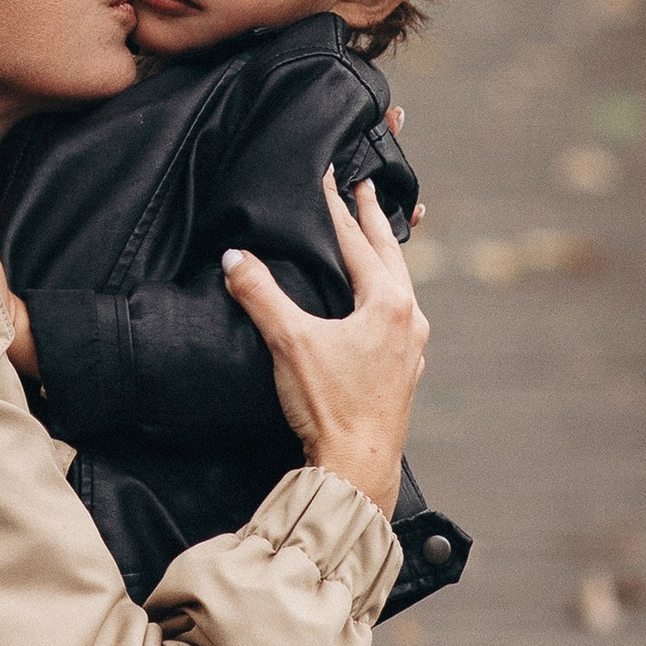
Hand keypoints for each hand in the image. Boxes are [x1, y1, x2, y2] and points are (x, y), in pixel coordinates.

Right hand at [221, 172, 425, 515]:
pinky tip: (376, 303)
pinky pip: (398, 315)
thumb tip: (234, 258)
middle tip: (366, 189)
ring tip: (374, 237)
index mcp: (387, 304)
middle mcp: (408, 319)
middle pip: (390, 255)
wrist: (357, 468)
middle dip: (375, 220)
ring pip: (399, 285)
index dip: (338, 208)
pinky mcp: (404, 370)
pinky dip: (386, 293)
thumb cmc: (330, 406)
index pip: (357, 243)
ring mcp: (410, 347)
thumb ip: (260, 295)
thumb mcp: (289, 343)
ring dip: (384, 257)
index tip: (330, 178)